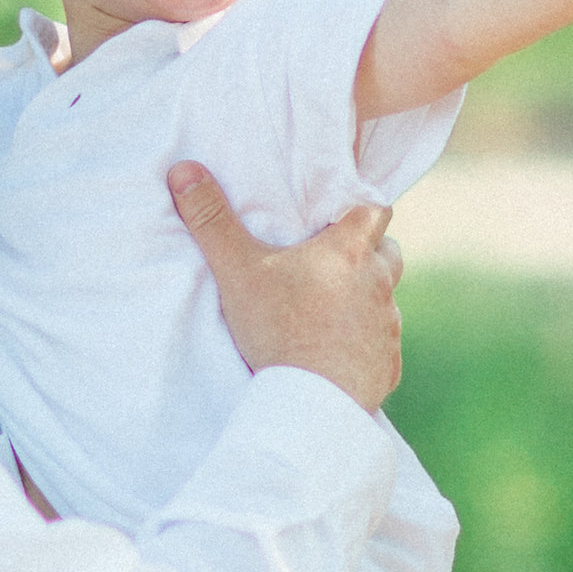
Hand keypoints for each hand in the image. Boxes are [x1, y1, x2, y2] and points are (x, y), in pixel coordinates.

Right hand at [168, 162, 402, 412]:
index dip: (361, 210)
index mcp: (350, 250)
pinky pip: (383, 347)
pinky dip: (365, 347)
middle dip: (368, 255)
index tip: (337, 218)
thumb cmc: (278, 329)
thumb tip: (184, 170)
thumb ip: (212, 220)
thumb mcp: (237, 270)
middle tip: (330, 266)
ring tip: (329, 314)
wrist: (310, 401)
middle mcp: (379, 283)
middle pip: (389, 253)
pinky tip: (337, 356)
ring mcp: (388, 326)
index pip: (376, 209)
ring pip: (387, 301)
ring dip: (365, 302)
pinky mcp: (388, 365)